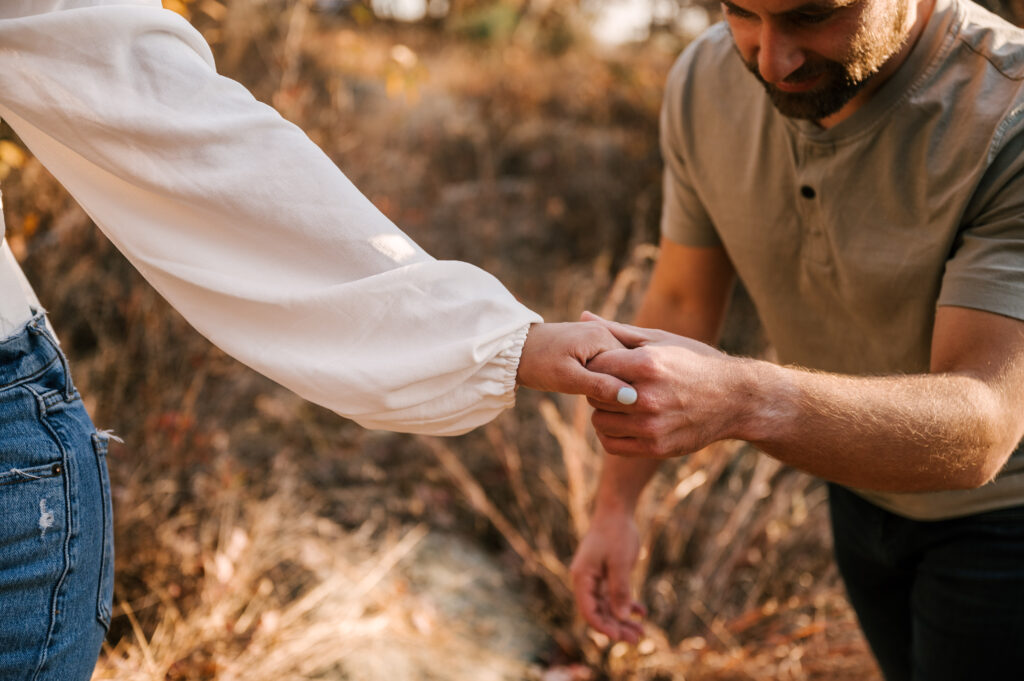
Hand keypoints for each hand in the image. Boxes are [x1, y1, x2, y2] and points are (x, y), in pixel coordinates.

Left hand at [517, 321, 635, 403]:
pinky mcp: (593, 348)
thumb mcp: (567, 378)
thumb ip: (599, 386)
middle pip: (628, 368)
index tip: (611, 403)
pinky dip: (605, 382)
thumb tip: (630, 398)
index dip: (625, 388)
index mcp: (603, 337)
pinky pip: (610, 368)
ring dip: (611, 386)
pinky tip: (595, 393)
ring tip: (592, 396)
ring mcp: (600, 340)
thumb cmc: (537, 362)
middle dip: (618, 387)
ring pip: (619, 370)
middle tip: (597, 400)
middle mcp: (605, 334)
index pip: (631, 367)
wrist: (514, 349)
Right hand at [570, 509, 645, 642]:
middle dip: (616, 627)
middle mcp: (587, 581)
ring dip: (623, 620)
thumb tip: (621, 618)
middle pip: (599, 612)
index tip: (619, 636)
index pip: (588, 610)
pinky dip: (628, 605)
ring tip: (641, 633)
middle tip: (636, 639)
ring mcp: (597, 579)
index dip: (602, 626)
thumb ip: (620, 590)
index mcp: (582, 577)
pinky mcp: (608, 575)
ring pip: (609, 607)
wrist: (617, 511)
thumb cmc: (615, 533)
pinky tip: (642, 612)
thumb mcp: (619, 562)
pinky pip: (616, 596)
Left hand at [581, 312, 743, 457]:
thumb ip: (618, 331)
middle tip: (612, 384)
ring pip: (599, 421)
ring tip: (619, 403)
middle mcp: (648, 397)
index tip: (605, 365)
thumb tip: (582, 316)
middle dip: (598, 388)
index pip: (595, 366)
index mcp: (648, 365)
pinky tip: (623, 421)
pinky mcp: (656, 448)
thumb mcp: (661, 340)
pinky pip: (611, 444)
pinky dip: (611, 434)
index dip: (596, 365)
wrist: (735, 399)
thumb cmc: (695, 363)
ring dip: (604, 412)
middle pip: (594, 394)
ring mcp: (652, 426)